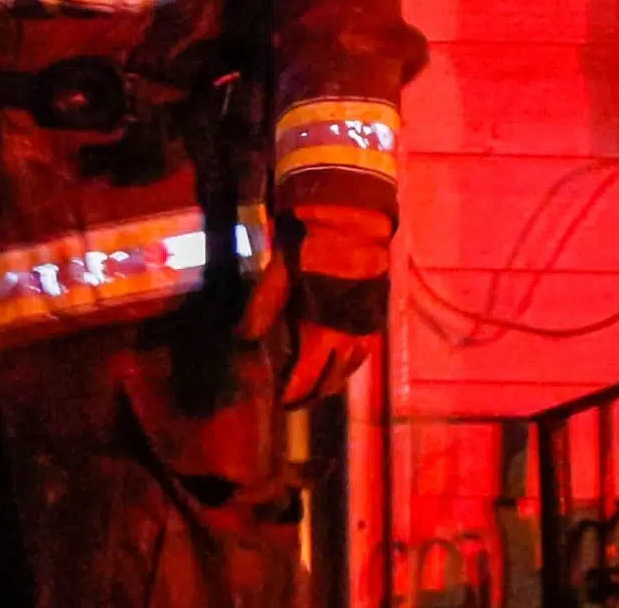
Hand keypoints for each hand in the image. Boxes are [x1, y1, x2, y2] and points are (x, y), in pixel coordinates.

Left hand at [242, 204, 392, 406]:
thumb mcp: (279, 273)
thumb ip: (263, 307)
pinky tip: (340, 356)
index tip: (281, 401)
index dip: (294, 391)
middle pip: (333, 378)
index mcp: (324, 328)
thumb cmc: (311, 244)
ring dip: (335, 379)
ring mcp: (367, 324)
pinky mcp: (376, 311)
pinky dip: (351, 360)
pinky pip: (365, 348)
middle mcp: (350, 334)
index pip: (308, 375)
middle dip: (315, 392)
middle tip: (296, 399)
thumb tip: (242, 336)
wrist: (352, 217)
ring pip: (352, 366)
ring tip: (318, 384)